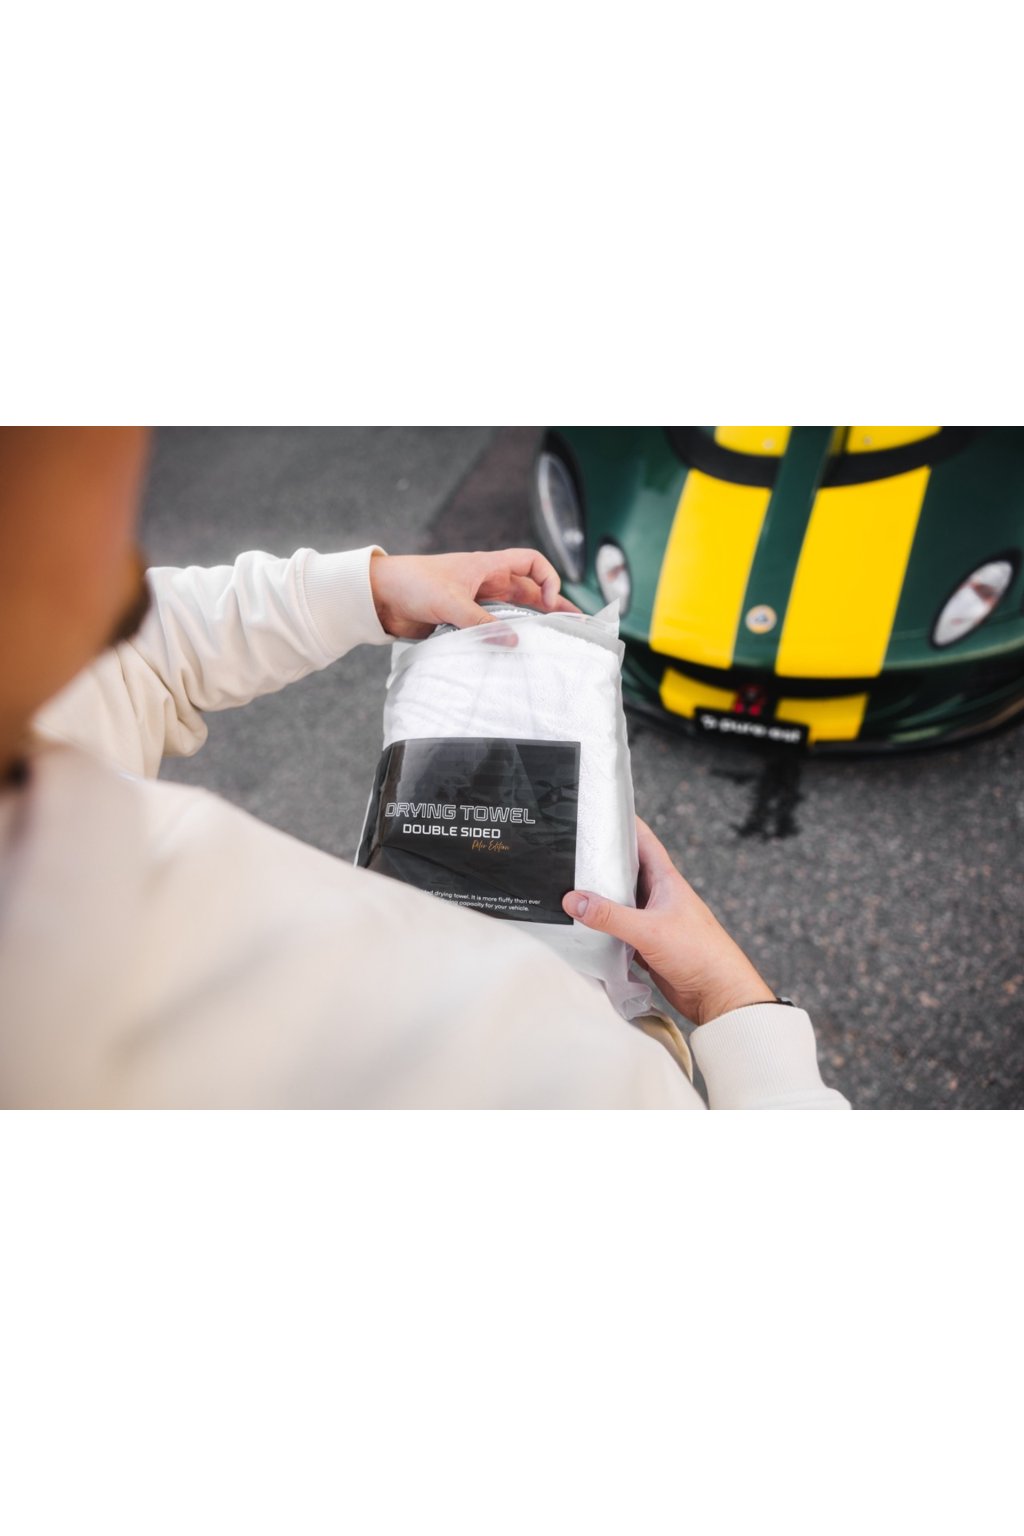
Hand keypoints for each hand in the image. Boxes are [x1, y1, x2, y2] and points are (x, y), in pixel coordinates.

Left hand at [369, 548, 579, 638]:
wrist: (379, 596)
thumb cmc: (411, 583)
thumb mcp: (450, 602)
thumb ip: (481, 623)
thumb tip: (514, 640)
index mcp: (487, 567)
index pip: (531, 562)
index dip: (547, 578)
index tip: (549, 600)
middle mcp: (486, 583)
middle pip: (528, 592)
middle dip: (550, 607)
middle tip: (571, 626)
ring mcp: (475, 603)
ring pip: (511, 614)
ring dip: (528, 626)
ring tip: (548, 643)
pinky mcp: (462, 621)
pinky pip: (490, 630)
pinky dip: (502, 640)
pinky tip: (511, 654)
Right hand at [561, 817, 774, 1024]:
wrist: (718, 993)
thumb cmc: (699, 953)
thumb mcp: (649, 930)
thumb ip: (609, 916)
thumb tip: (573, 900)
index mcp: (665, 880)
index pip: (642, 840)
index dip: (623, 822)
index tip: (598, 811)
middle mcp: (658, 896)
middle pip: (625, 870)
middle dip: (602, 862)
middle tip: (572, 852)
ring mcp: (652, 920)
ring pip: (620, 901)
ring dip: (600, 898)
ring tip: (569, 888)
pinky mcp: (646, 944)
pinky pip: (619, 929)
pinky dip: (603, 928)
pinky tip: (585, 928)